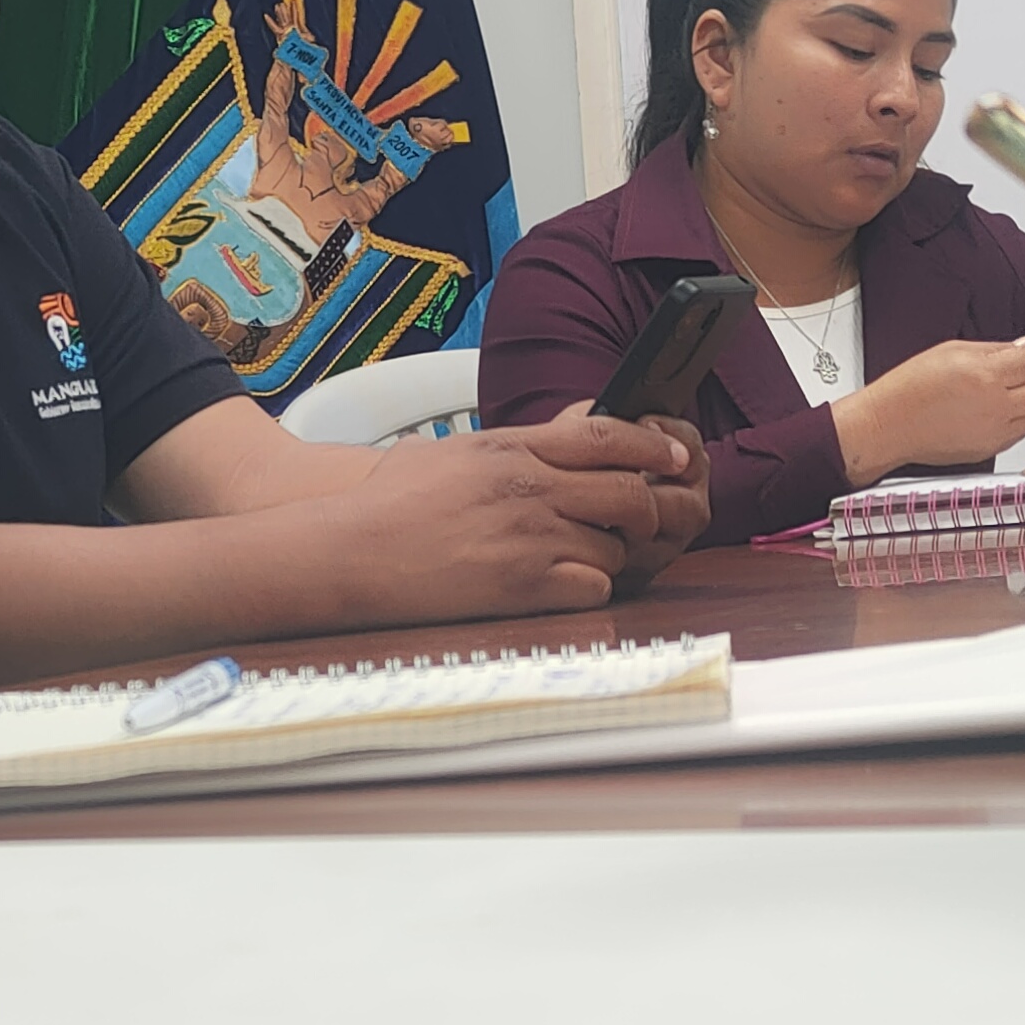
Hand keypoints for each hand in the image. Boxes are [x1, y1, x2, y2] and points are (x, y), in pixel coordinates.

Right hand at [326, 410, 697, 619]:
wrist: (350, 552)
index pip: (607, 434)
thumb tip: (546, 444)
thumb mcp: (449, 451)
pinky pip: (594, 588)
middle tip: (644, 521)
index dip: (651, 444)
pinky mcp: (524, 586)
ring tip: (584, 558)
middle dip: (647, 508)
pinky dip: (590, 590)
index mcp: (512, 448)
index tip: (674, 455)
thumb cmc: (384, 505)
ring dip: (612, 554)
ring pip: (617, 545)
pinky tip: (564, 588)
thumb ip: (506, 447)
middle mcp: (530, 488)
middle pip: (629, 492)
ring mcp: (531, 538)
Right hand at [857, 333, 1024, 467]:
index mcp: (984, 376)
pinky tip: (1004, 407)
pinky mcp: (989, 450)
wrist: (888, 426)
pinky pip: (1021, 432)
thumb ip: (994, 349)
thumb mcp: (951, 351)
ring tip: (1022, 388)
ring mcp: (994, 433)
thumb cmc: (909, 388)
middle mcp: (994, 407)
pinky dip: (1021, 418)